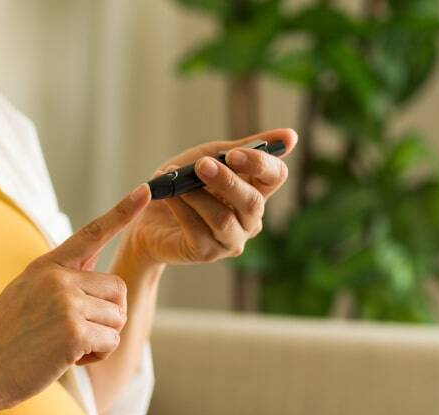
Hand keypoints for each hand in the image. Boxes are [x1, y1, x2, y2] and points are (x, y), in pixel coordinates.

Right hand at [0, 185, 151, 410]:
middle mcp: (57, 278)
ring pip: (118, 317)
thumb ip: (58, 277)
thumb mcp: (24, 293)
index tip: (145, 191)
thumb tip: (91, 257)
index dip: (121, 212)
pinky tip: (69, 359)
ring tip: (69, 347)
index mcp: (45, 266)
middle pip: (117, 288)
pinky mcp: (73, 332)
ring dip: (102, 338)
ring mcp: (65, 303)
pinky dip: (96, 355)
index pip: (90, 233)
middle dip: (108, 316)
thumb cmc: (4, 340)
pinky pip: (111, 341)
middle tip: (79, 333)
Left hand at [127, 129, 296, 265]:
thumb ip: (243, 147)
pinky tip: (169, 196)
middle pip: (252, 202)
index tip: (234, 153)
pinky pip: (198, 230)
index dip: (260, 163)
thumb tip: (291, 136)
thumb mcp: (210, 157)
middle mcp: (250, 220)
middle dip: (226, 181)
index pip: (276, 176)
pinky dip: (181, 209)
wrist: (147, 215)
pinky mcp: (207, 253)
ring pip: (223, 219)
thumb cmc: (182, 184)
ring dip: (196, 196)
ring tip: (175, 182)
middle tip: (201, 164)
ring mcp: (231, 240)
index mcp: (256, 191)